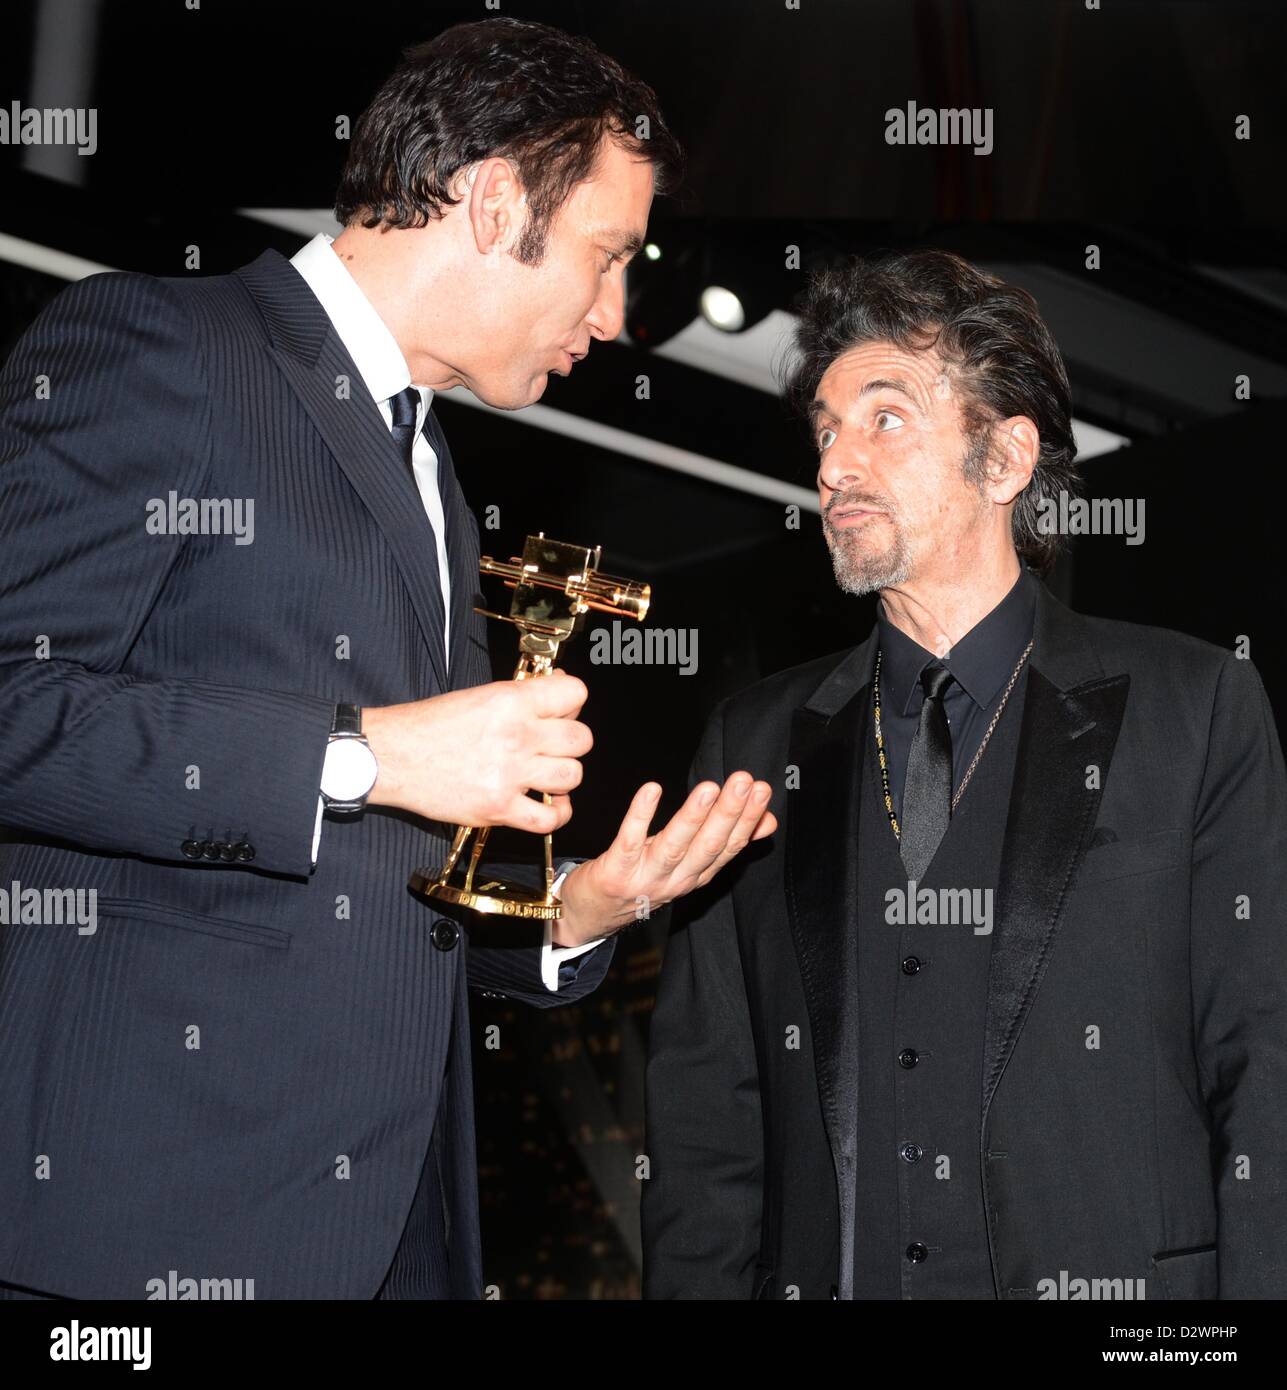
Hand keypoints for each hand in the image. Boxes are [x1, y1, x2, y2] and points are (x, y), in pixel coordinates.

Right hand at [363, 672, 590, 832]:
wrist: (393, 756)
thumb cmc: (430, 725)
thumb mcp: (480, 696)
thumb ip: (523, 695)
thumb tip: (561, 689)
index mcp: (511, 701)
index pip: (576, 693)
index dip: (573, 703)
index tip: (562, 712)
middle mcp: (516, 735)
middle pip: (582, 738)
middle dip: (571, 742)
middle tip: (552, 747)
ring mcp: (510, 774)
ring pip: (572, 776)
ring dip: (564, 777)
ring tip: (546, 775)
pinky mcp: (499, 808)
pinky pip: (550, 818)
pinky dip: (556, 814)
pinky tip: (547, 805)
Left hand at [552, 772, 776, 945]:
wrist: (591, 914)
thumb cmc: (641, 877)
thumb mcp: (687, 862)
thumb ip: (724, 841)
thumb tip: (767, 820)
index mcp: (697, 875)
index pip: (729, 847)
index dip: (747, 819)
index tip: (762, 790)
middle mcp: (676, 881)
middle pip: (707, 846)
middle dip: (729, 813)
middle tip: (744, 781)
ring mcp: (645, 878)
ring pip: (675, 846)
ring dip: (694, 817)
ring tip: (710, 788)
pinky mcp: (615, 873)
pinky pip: (629, 841)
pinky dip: (641, 816)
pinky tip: (652, 790)